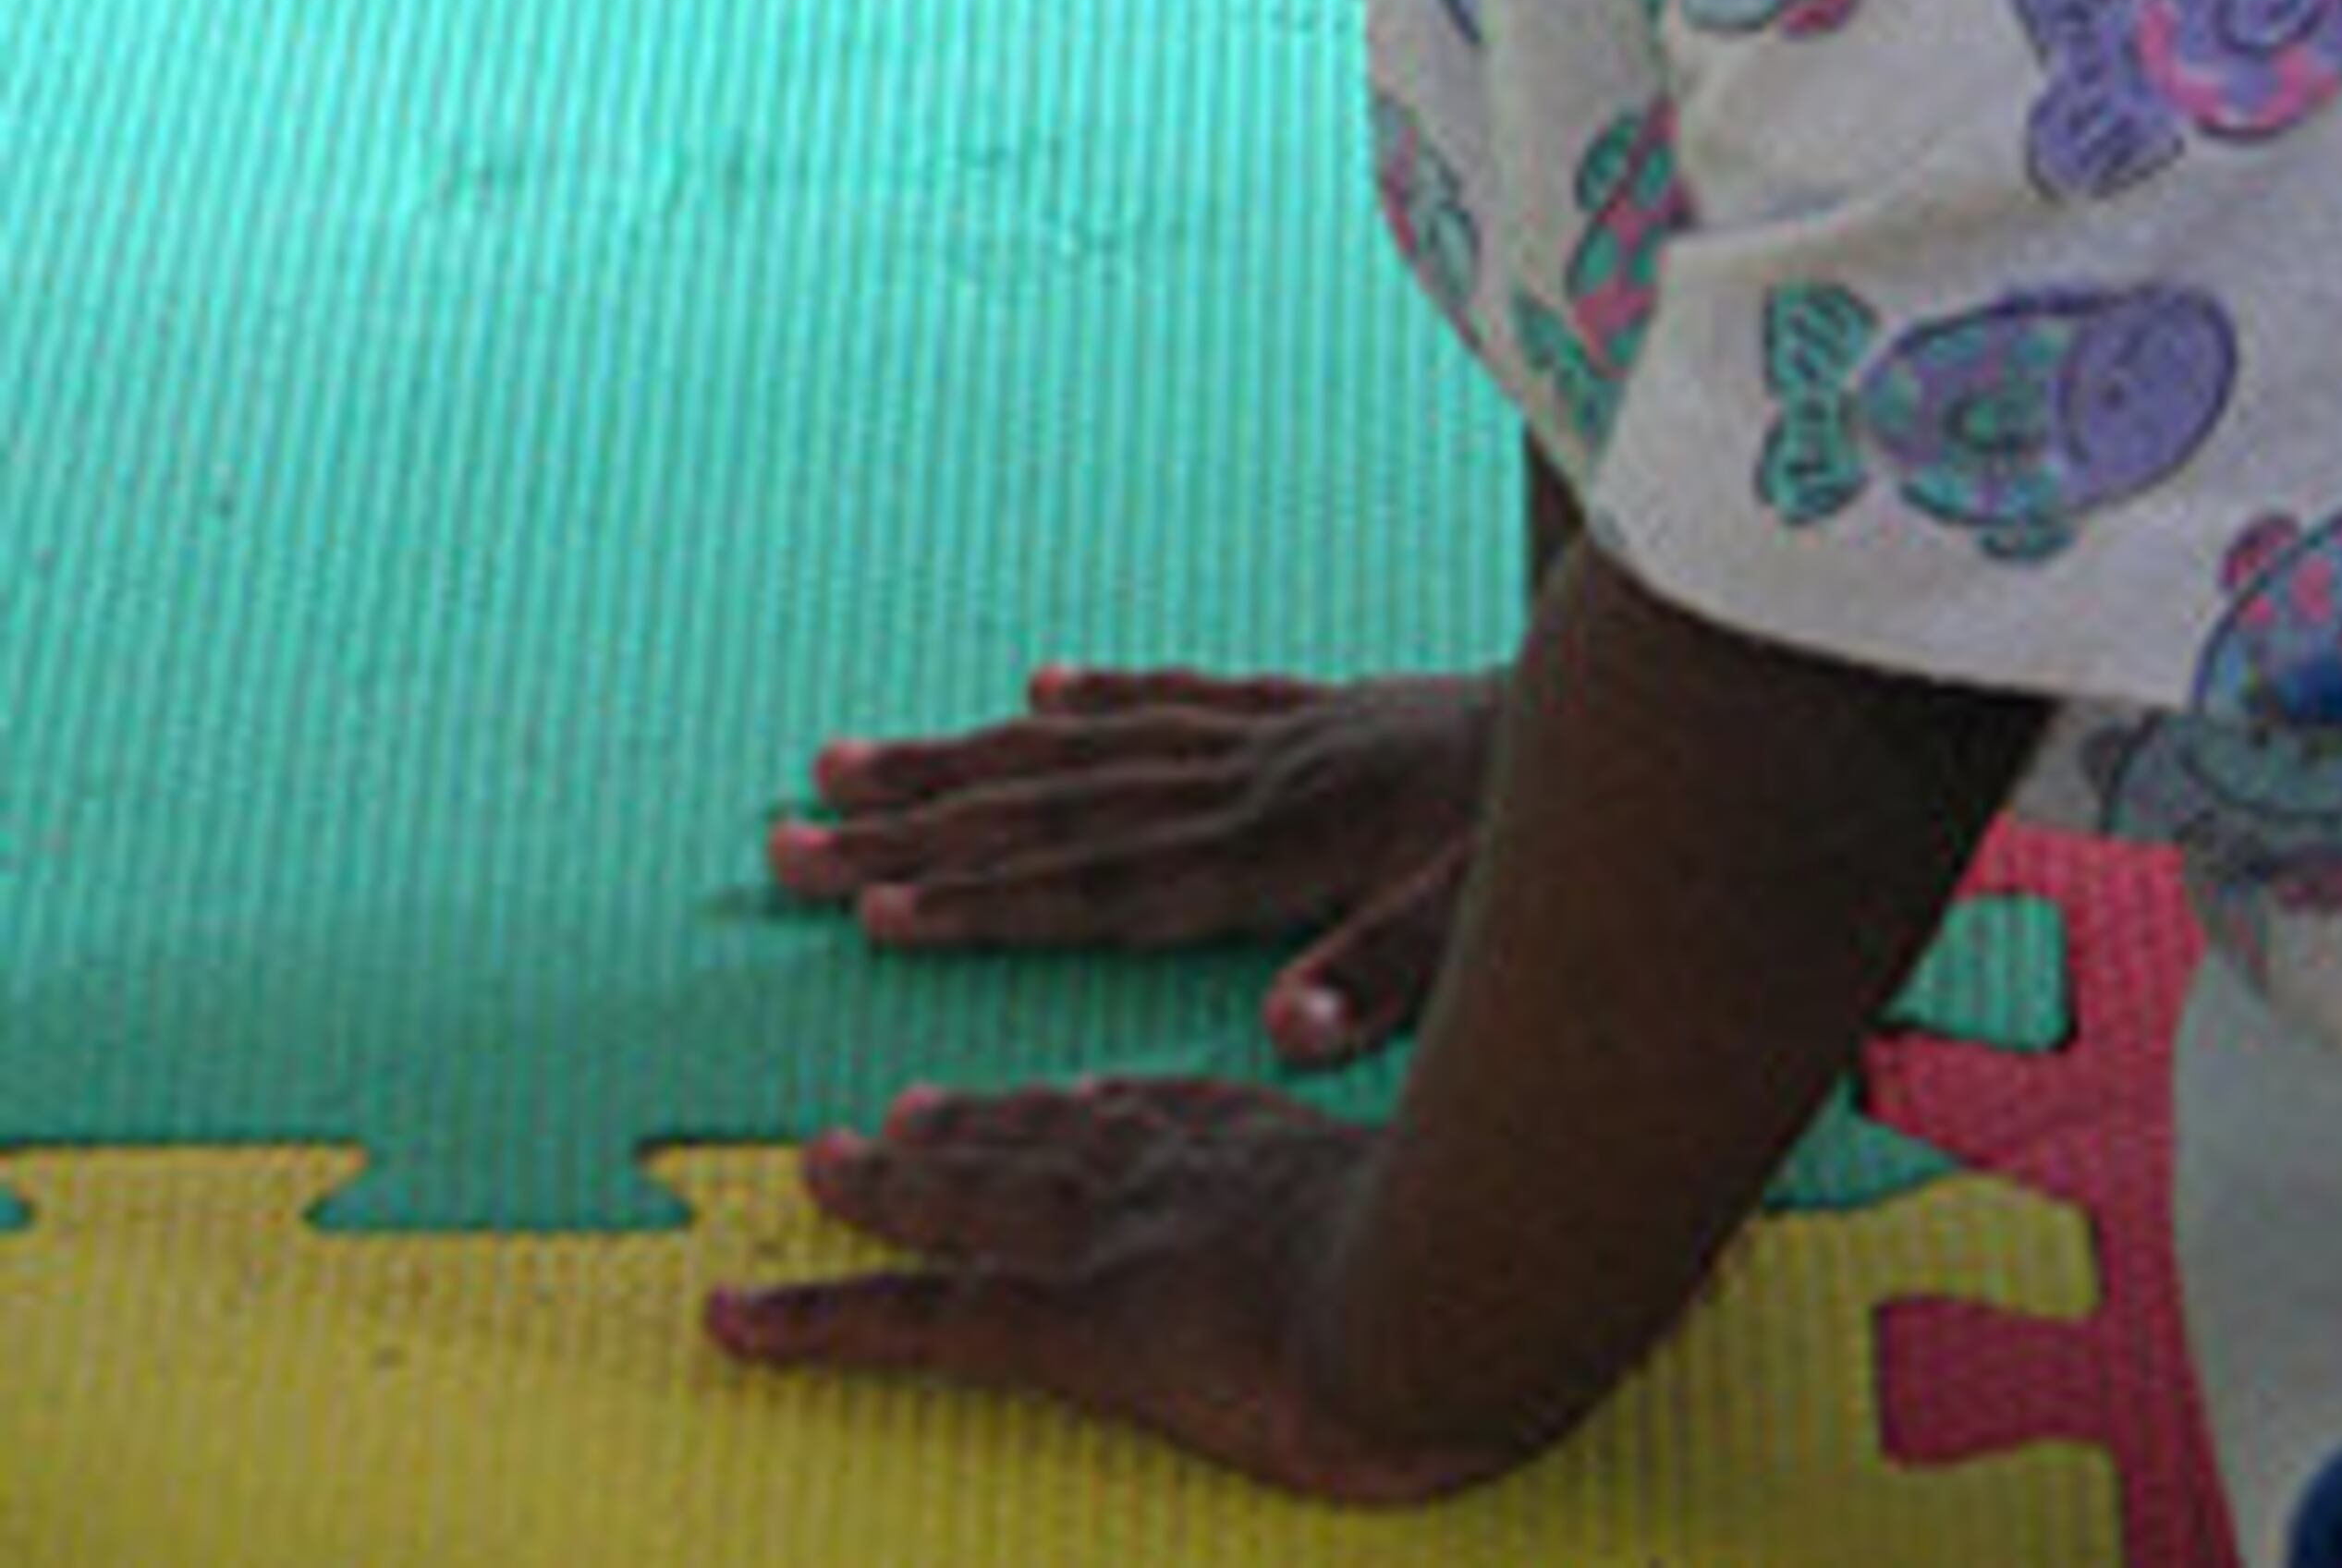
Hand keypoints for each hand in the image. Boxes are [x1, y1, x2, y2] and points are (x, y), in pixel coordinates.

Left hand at [705, 1072, 1502, 1498]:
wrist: (1452, 1301)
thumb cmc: (1494, 1259)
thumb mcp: (1488, 1203)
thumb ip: (1471, 1187)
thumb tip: (1515, 1229)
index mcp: (1265, 1142)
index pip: (1155, 1114)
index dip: (1089, 1109)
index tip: (1053, 1103)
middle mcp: (1172, 1168)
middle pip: (1049, 1135)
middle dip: (968, 1126)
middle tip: (893, 1122)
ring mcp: (1112, 1235)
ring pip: (970, 1202)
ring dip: (888, 1186)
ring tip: (820, 1170)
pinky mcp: (1064, 1319)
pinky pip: (913, 1323)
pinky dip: (816, 1317)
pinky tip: (740, 1321)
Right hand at [766, 667, 1498, 1062]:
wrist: (1621, 713)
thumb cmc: (1545, 829)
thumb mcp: (1489, 918)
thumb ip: (1388, 972)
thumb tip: (1288, 1030)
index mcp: (1277, 843)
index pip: (1097, 881)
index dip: (984, 898)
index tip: (871, 907)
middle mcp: (1252, 777)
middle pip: (1054, 803)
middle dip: (917, 825)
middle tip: (788, 833)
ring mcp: (1276, 733)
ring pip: (1089, 742)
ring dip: (970, 756)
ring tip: (853, 758)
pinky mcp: (1312, 708)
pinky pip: (1183, 695)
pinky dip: (1104, 696)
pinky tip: (1040, 687)